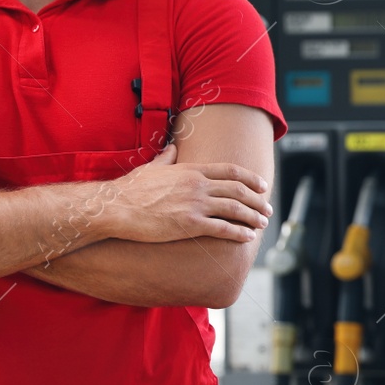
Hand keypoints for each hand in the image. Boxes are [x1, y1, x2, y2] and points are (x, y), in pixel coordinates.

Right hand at [93, 143, 271, 244]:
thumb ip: (166, 157)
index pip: (230, 171)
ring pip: (235, 209)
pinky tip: (248, 237)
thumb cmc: (130, 189)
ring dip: (253, 217)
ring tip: (262, 224)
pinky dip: (238, 233)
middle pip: (238, 190)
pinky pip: (222, 228)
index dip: (250, 178)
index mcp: (191, 170)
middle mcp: (197, 185)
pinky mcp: (189, 224)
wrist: (116, 208)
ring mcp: (194, 204)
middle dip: (257, 200)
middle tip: (268, 209)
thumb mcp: (151, 167)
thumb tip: (172, 148)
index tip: (263, 186)